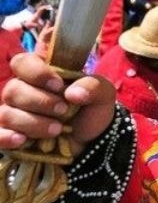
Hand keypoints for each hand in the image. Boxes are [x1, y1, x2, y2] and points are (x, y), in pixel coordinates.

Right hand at [0, 53, 115, 155]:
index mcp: (42, 74)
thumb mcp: (102, 95)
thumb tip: (73, 93)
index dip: (36, 71)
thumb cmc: (91, 110)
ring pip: (6, 113)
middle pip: (13, 89)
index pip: (23, 62)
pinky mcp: (8, 135)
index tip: (59, 85)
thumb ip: (93, 86)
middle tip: (64, 110)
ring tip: (57, 129)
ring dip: (33, 122)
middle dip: (40, 101)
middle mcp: (22, 90)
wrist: (91, 140)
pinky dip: (6, 137)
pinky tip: (23, 140)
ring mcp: (13, 113)